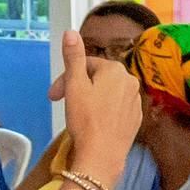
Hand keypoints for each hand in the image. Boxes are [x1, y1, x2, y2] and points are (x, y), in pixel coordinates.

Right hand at [57, 33, 144, 178]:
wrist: (102, 156)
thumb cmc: (86, 120)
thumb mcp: (75, 85)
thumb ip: (73, 57)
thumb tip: (71, 32)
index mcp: (116, 70)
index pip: (85, 65)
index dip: (66, 77)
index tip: (54, 94)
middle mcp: (131, 82)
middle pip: (97, 78)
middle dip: (77, 87)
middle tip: (61, 103)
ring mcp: (136, 101)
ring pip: (106, 93)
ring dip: (90, 98)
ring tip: (77, 115)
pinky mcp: (136, 120)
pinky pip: (116, 108)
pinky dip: (103, 111)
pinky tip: (93, 123)